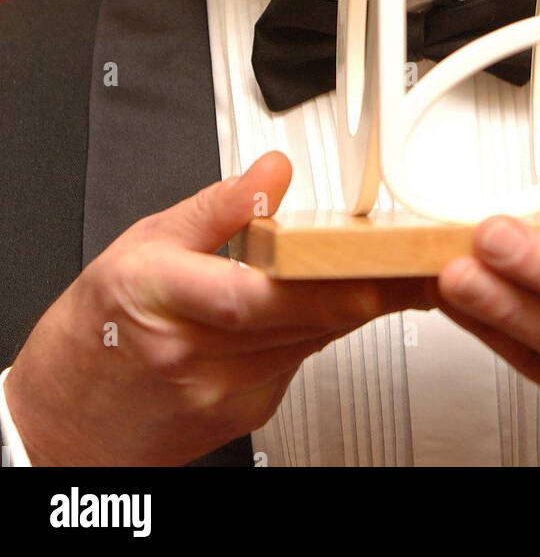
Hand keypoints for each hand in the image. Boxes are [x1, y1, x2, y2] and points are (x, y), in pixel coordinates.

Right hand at [6, 152, 430, 465]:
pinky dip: (325, 326)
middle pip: (300, 319)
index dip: (320, 280)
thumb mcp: (141, 243)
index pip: (254, 294)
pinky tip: (342, 300)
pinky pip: (301, 359)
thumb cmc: (96, 332)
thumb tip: (269, 173)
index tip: (369, 261)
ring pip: (311, 340)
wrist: (64, 422)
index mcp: (164, 300)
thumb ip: (215, 207)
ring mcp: (226, 392)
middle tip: (419, 256)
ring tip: (402, 268)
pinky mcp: (248, 411)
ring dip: (358, 304)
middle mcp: (199, 355)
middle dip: (367, 285)